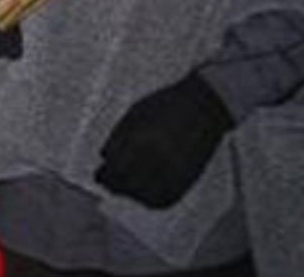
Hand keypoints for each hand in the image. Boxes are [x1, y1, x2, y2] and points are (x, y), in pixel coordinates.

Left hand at [96, 72, 233, 208]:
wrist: (204, 106)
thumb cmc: (169, 104)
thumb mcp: (134, 113)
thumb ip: (117, 136)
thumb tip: (104, 155)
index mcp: (139, 139)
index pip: (114, 167)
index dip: (104, 174)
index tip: (99, 174)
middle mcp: (156, 157)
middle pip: (127, 183)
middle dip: (114, 184)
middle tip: (107, 183)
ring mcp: (174, 170)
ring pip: (146, 195)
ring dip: (132, 194)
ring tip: (125, 188)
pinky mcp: (188, 178)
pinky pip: (167, 198)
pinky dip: (153, 200)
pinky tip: (145, 194)